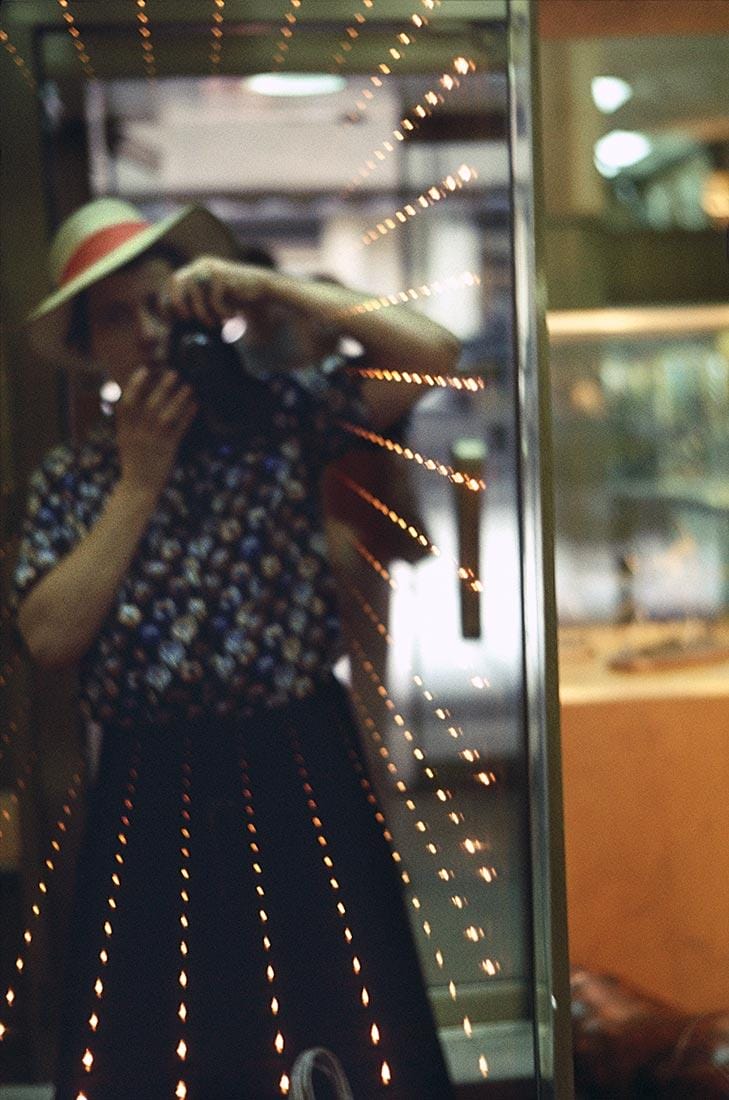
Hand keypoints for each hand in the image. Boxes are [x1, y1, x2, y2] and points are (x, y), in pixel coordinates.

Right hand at [116, 368, 197, 499]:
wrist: (138, 488)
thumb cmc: (134, 462)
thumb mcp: (125, 440)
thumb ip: (129, 422)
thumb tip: (132, 399)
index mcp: (125, 430)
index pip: (127, 403)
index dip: (135, 385)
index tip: (145, 371)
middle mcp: (138, 434)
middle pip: (149, 405)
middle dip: (162, 387)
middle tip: (174, 373)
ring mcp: (153, 442)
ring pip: (166, 416)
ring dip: (178, 399)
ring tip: (188, 387)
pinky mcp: (168, 450)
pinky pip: (179, 430)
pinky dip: (187, 416)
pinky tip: (194, 405)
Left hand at [156, 256, 273, 329]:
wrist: (262, 288)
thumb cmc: (235, 299)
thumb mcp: (211, 301)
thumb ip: (194, 304)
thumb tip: (173, 321)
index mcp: (194, 270)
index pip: (170, 284)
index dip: (167, 303)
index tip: (172, 322)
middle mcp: (200, 265)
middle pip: (176, 282)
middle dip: (179, 304)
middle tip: (188, 321)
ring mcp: (211, 268)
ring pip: (195, 293)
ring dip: (204, 314)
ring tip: (216, 323)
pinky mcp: (223, 274)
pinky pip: (214, 299)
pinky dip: (222, 313)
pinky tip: (233, 315)